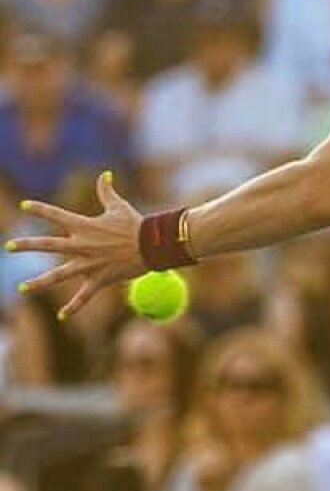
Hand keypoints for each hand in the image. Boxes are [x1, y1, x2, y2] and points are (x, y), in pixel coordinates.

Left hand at [6, 172, 143, 318]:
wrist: (153, 244)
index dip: (39, 209)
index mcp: (85, 225)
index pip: (56, 214)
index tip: (24, 206)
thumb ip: (106, 191)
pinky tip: (62, 316)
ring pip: (58, 275)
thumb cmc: (136, 224)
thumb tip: (104, 173)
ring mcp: (89, 264)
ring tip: (22, 288)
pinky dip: (74, 307)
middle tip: (9, 246)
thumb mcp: (119, 206)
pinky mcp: (100, 279)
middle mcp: (82, 245)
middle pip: (48, 245)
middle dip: (27, 245)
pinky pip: (84, 296)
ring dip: (39, 283)